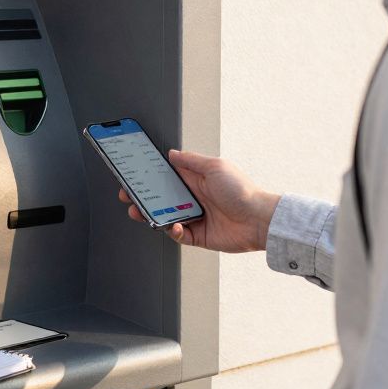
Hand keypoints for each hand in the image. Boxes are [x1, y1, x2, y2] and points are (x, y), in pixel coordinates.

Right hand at [119, 149, 278, 252]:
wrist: (258, 220)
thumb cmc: (242, 191)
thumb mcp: (215, 167)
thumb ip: (191, 161)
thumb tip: (173, 153)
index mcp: (196, 179)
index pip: (167, 176)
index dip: (150, 175)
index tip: (134, 174)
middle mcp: (193, 197)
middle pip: (161, 197)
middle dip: (142, 196)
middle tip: (128, 195)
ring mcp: (194, 217)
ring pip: (164, 216)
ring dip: (150, 214)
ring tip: (139, 212)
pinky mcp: (198, 235)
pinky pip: (178, 234)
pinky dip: (173, 230)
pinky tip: (175, 225)